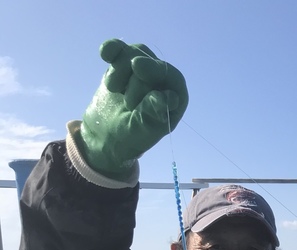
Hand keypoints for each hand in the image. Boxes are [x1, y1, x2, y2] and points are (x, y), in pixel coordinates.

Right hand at [79, 39, 188, 179]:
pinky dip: (111, 49)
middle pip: (149, 62)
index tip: (136, 67)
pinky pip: (119, 49)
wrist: (106, 136)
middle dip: (133, 80)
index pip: (171, 75)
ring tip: (113, 90)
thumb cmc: (130, 136)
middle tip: (127, 104)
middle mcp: (162, 81)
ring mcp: (142, 71)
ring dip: (118, 70)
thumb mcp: (142, 130)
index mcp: (175, 98)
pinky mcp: (123, 66)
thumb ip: (153, 112)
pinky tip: (105, 54)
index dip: (155, 70)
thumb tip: (169, 97)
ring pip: (132, 53)